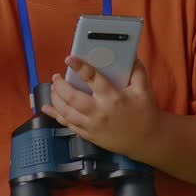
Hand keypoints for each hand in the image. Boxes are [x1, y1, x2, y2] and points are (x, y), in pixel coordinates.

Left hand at [42, 56, 162, 160]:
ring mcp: (93, 125)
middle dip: (60, 86)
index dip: (79, 67)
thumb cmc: (145, 113)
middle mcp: (100, 112)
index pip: (93, 79)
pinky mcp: (89, 135)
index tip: (69, 59)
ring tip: (53, 88)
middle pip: (73, 98)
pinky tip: (48, 108)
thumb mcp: (144, 89)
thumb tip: (130, 55)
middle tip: (56, 76)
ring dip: (56, 99)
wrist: (147, 140)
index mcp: (113, 97)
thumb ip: (136, 71)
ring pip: (66, 112)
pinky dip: (56, 116)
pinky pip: (68, 125)